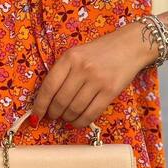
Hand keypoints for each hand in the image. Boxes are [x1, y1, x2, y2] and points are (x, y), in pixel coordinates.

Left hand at [30, 21, 158, 127]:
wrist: (131, 46)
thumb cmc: (100, 51)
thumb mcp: (77, 54)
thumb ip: (63, 72)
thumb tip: (47, 100)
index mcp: (70, 57)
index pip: (49, 86)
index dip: (40, 104)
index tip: (36, 114)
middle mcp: (82, 68)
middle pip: (61, 101)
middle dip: (53, 113)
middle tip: (53, 116)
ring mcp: (97, 80)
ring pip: (74, 109)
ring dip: (67, 118)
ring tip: (66, 117)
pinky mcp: (110, 91)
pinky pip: (91, 113)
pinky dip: (80, 122)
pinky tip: (77, 121)